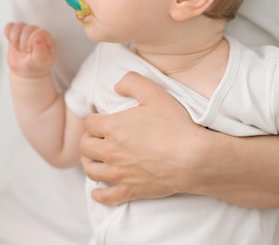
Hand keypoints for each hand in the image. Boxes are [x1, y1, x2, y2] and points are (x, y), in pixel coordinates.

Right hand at [4, 22, 55, 77]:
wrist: (26, 71)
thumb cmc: (37, 66)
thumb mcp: (41, 61)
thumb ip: (41, 49)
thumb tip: (39, 35)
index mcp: (47, 37)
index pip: (38, 32)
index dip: (31, 43)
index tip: (31, 52)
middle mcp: (37, 32)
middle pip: (27, 29)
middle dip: (23, 44)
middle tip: (25, 53)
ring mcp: (26, 31)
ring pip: (17, 27)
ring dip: (15, 40)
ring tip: (20, 49)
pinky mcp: (16, 32)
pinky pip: (9, 27)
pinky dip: (8, 35)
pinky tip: (13, 44)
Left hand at [80, 71, 206, 205]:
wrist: (193, 158)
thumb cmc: (176, 124)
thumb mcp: (155, 93)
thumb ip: (132, 82)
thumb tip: (117, 86)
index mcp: (113, 127)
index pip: (90, 123)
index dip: (95, 119)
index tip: (101, 120)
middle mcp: (110, 151)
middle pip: (86, 147)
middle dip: (89, 140)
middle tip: (97, 138)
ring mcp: (118, 173)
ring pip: (91, 171)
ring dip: (90, 163)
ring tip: (95, 160)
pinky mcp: (129, 190)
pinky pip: (106, 197)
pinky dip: (98, 194)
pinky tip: (97, 192)